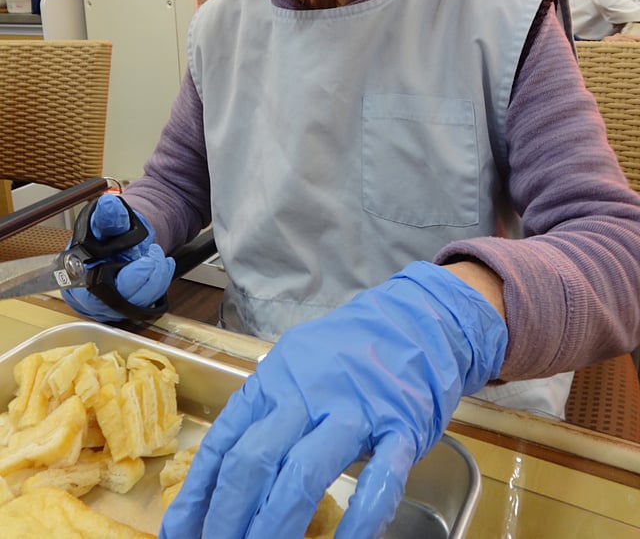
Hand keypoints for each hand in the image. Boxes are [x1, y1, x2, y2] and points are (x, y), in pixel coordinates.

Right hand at [61, 193, 174, 321]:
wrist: (121, 236)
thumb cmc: (109, 231)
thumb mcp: (109, 218)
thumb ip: (109, 216)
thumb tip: (108, 206)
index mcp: (77, 275)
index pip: (97, 289)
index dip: (126, 280)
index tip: (147, 263)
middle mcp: (91, 295)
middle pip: (120, 301)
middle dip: (145, 279)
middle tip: (153, 255)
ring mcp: (109, 303)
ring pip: (138, 303)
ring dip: (155, 278)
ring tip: (154, 255)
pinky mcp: (125, 305)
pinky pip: (148, 301)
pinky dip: (159, 282)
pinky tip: (162, 264)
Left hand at [160, 262, 506, 538]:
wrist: (417, 319)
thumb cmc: (349, 350)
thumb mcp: (296, 366)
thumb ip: (264, 409)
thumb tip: (219, 472)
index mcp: (277, 378)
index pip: (226, 440)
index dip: (199, 494)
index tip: (181, 534)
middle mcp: (308, 392)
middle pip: (255, 460)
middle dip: (229, 518)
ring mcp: (355, 409)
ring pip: (304, 473)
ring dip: (276, 527)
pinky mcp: (401, 426)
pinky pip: (378, 479)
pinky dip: (359, 521)